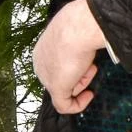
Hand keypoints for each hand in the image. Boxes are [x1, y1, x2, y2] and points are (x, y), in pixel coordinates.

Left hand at [33, 0, 109, 114]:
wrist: (78, 27)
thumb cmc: (78, 25)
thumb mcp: (74, 33)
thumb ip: (75, 44)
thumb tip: (83, 49)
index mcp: (41, 51)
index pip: (57, 66)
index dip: (75, 66)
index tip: (88, 63)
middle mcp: (40, 64)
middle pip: (62, 78)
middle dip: (79, 75)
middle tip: (91, 66)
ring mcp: (47, 78)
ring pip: (65, 89)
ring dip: (83, 82)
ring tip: (91, 68)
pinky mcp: (56, 88)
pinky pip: (65, 106)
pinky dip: (78, 105)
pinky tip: (89, 96)